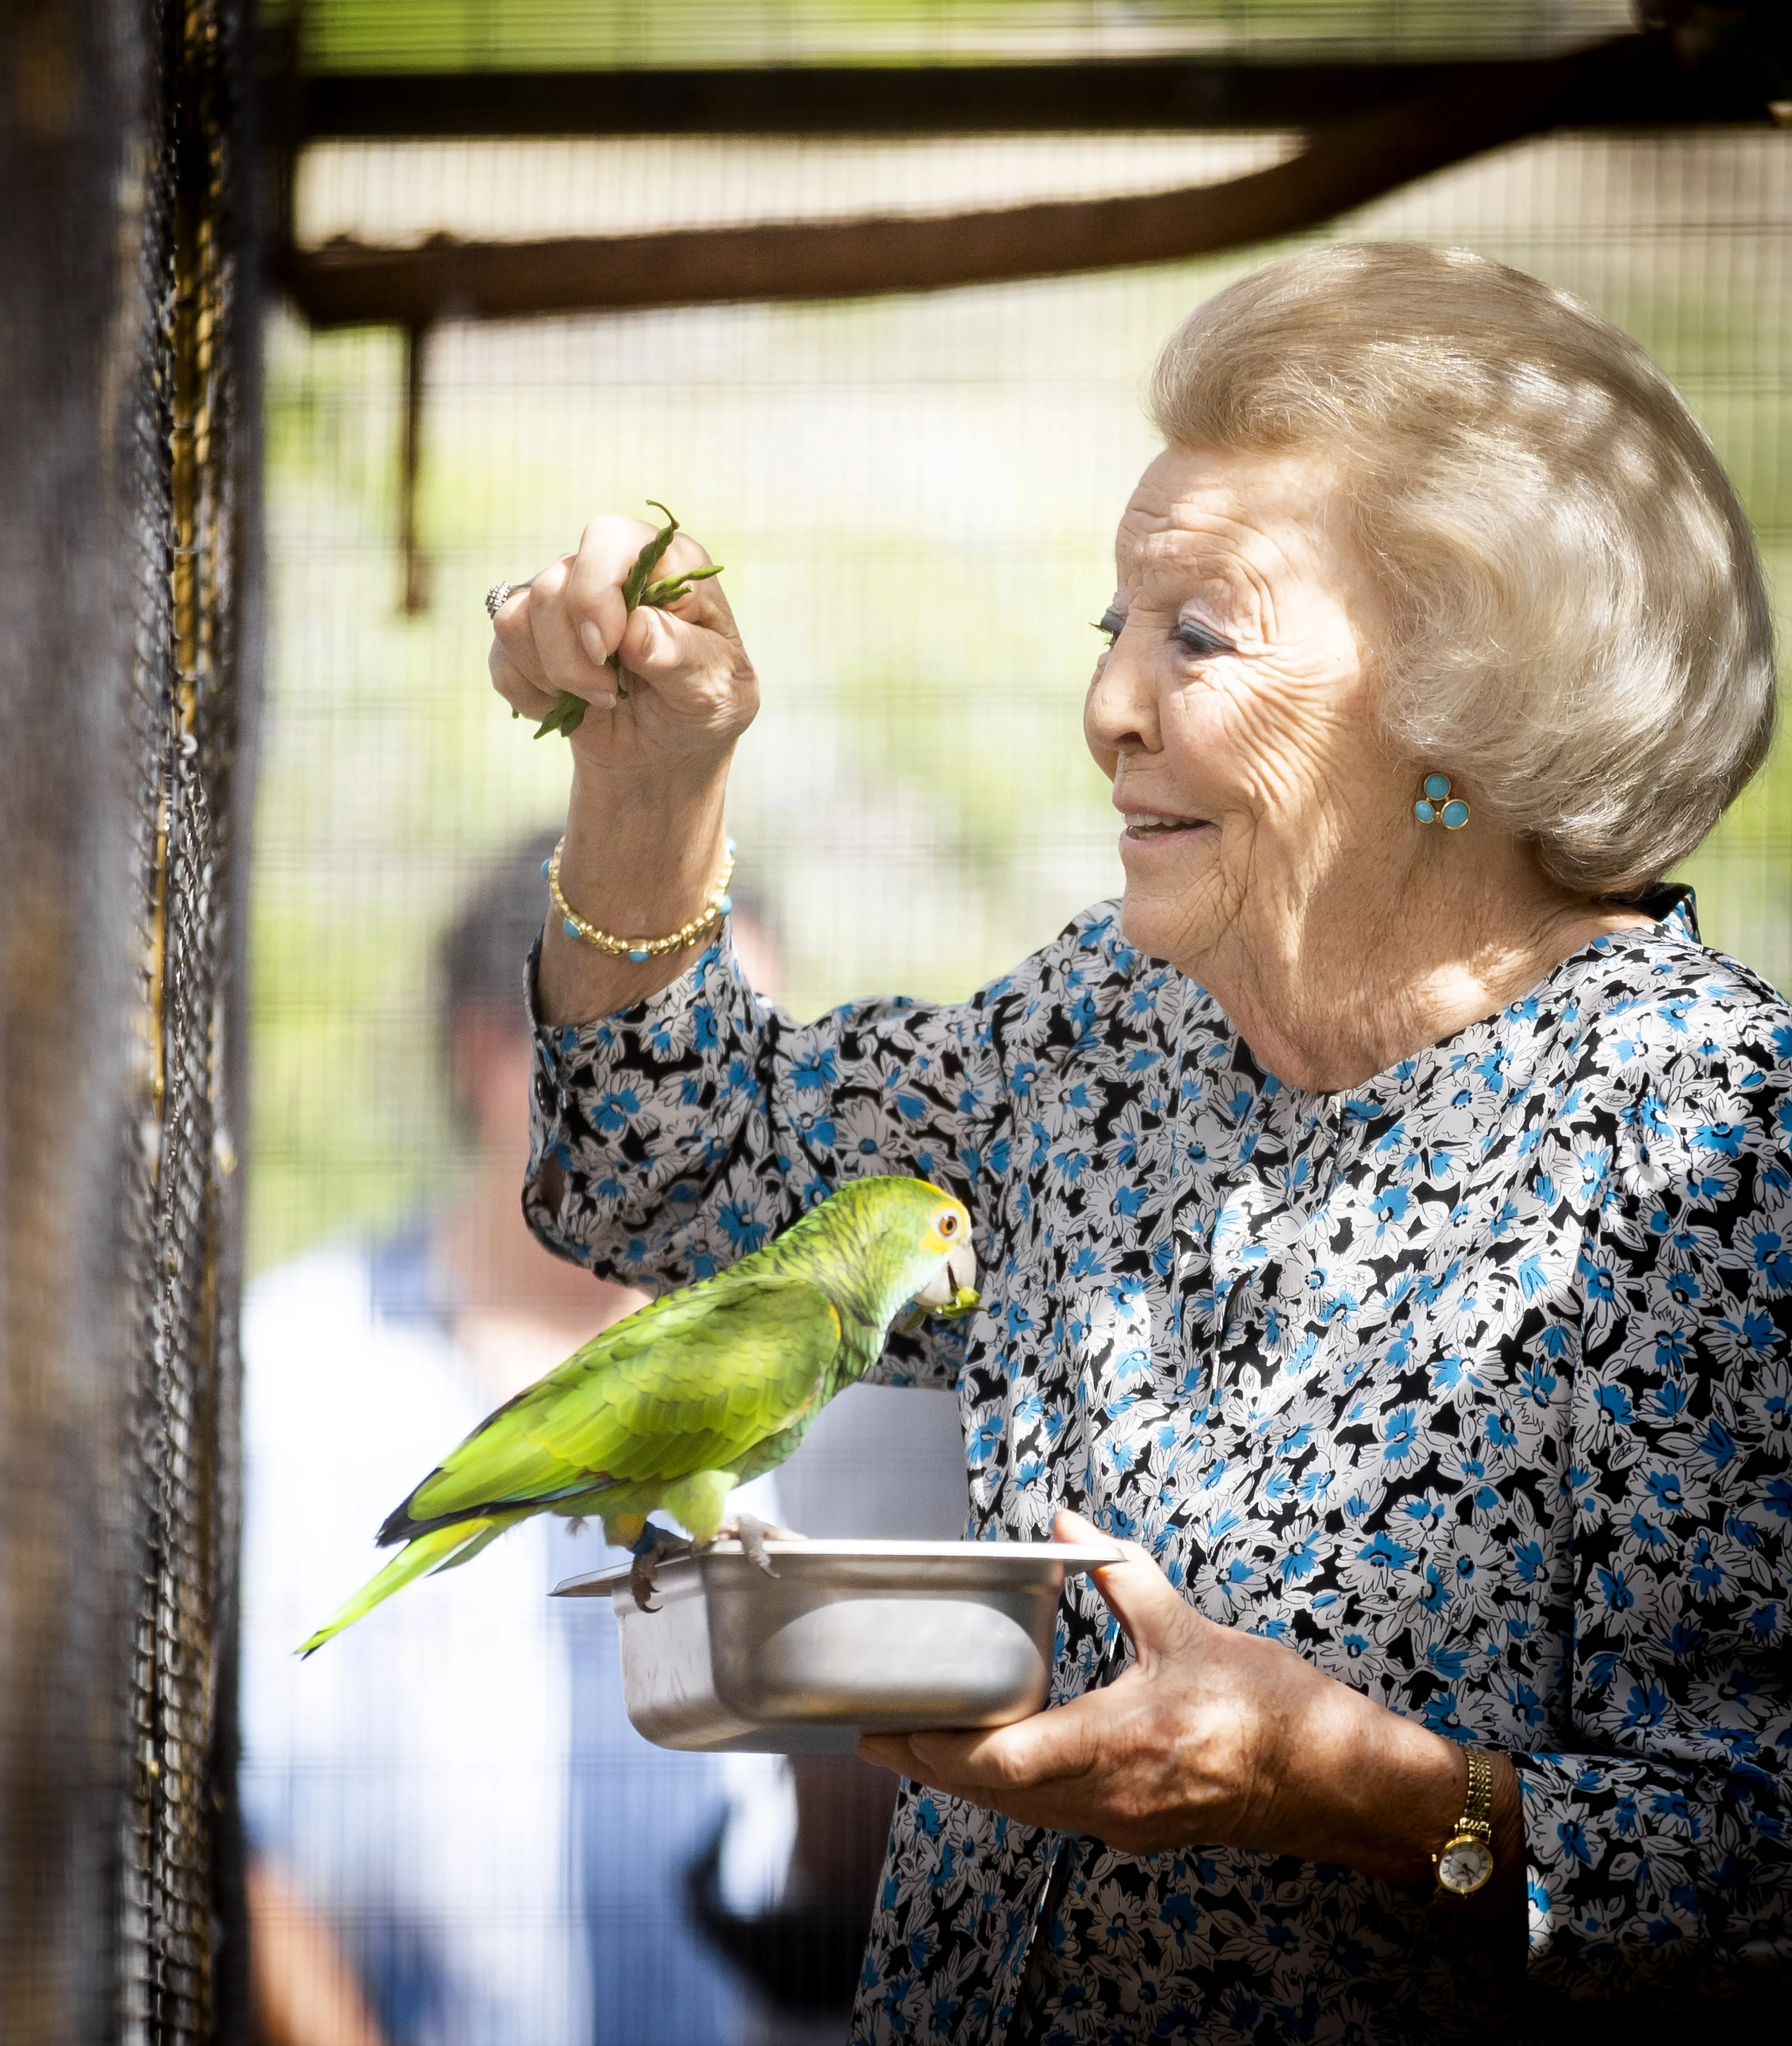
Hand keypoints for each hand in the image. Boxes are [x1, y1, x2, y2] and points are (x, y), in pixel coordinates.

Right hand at [488, 513, 757, 782]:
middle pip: (551, 586)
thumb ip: (682, 654)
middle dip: (573, 658)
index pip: (607, 540)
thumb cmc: (703, 708)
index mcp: (663, 564)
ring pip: (515, 619)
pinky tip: (568, 708)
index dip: (595, 594)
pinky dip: (532, 697)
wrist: (668, 751)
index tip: (607, 652)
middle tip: (611, 696)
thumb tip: (634, 629)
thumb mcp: (719, 687)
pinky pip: (501, 660)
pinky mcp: (530, 640)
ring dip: (552, 676)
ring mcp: (563, 603)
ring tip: (597, 701)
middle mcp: (606, 571)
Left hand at [860, 1510, 1519, 1896]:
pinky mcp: (1136, 1826)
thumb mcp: (1191, 1630)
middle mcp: (1108, 1796)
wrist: (1336, 1783)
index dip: (935, 1747)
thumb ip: (1122, 1575)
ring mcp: (1121, 1820)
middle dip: (929, 1765)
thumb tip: (1068, 1522)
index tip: (883, 1729)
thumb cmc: (1271, 1710)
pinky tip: (995, 1759)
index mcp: (1117, 1743)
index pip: (1000, 1762)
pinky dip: (1011, 1789)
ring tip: (917, 1745)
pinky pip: (1052, 1812)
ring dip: (965, 1781)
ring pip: (1019, 1810)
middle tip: (874, 1738)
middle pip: (992, 1795)